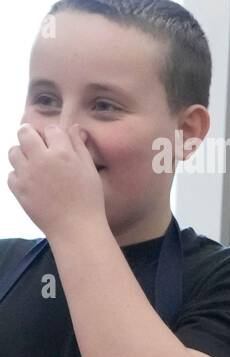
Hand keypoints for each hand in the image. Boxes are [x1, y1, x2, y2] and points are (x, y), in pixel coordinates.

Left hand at [7, 123, 106, 240]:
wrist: (75, 228)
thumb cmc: (88, 200)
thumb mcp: (90, 171)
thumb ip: (80, 147)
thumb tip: (75, 128)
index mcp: (62, 153)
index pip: (51, 129)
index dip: (54, 134)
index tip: (58, 142)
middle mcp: (41, 160)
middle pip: (24, 133)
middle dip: (29, 134)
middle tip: (36, 142)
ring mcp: (26, 174)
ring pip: (13, 151)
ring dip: (21, 153)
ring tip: (33, 162)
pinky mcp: (18, 189)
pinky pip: (11, 174)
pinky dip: (19, 174)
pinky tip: (31, 181)